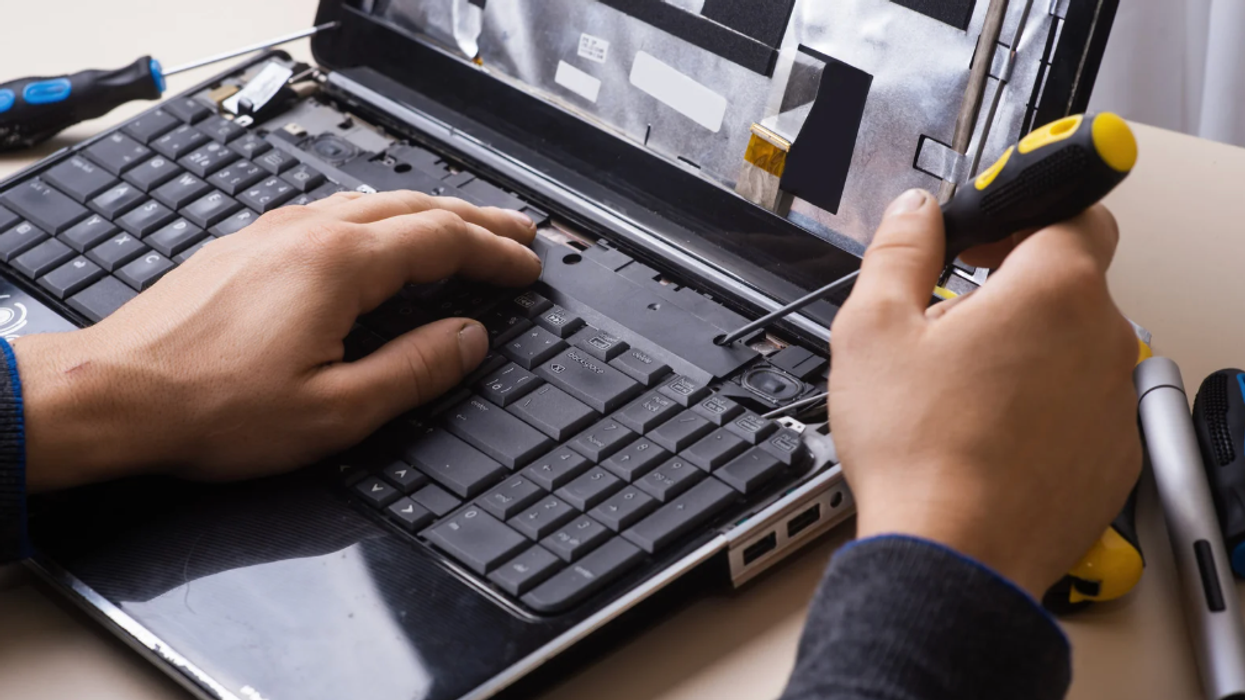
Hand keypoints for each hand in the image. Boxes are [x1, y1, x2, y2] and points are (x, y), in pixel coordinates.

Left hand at [12, 191, 541, 491]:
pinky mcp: (246, 246)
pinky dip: (381, 220)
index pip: (443, 240)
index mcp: (340, 265)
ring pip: (373, 204)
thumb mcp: (336, 410)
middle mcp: (308, 233)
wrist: (113, 393)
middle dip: (476, 220)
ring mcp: (272, 233)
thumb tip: (469, 340)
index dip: (495, 253)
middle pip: (415, 208)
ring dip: (430, 214)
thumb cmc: (212, 408)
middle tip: (518, 232)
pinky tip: (380, 237)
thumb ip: (415, 369)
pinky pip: (334, 214)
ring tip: (464, 228)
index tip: (528, 267)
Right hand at [828, 189, 1140, 597]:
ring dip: (1027, 347)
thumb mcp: (873, 327)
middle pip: (1070, 282)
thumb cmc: (918, 450)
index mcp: (1054, 291)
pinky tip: (985, 430)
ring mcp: (1114, 403)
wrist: (953, 556)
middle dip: (1013, 284)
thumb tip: (915, 212)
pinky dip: (1043, 405)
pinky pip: (1081, 406)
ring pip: (1074, 347)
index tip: (985, 235)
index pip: (1074, 211)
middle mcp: (1104, 340)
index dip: (1023, 212)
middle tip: (951, 314)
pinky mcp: (1114, 456)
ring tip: (959, 385)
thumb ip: (899, 250)